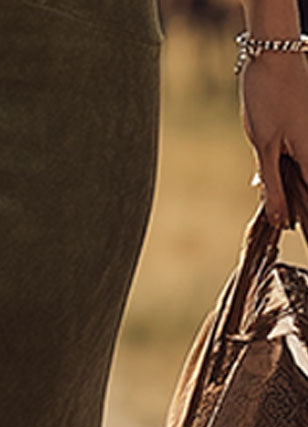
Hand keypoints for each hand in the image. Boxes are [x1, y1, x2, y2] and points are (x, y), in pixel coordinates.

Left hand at [240, 52, 307, 226]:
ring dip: (286, 187)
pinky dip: (283, 167)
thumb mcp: (264, 147)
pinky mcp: (304, 125)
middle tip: (283, 223)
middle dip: (294, 205)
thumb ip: (272, 185)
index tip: (296, 232)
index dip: (306, 220)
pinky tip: (266, 171)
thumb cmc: (268, 96)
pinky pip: (298, 156)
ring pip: (302, 173)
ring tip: (273, 196)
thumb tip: (281, 219)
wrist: (273, 53)